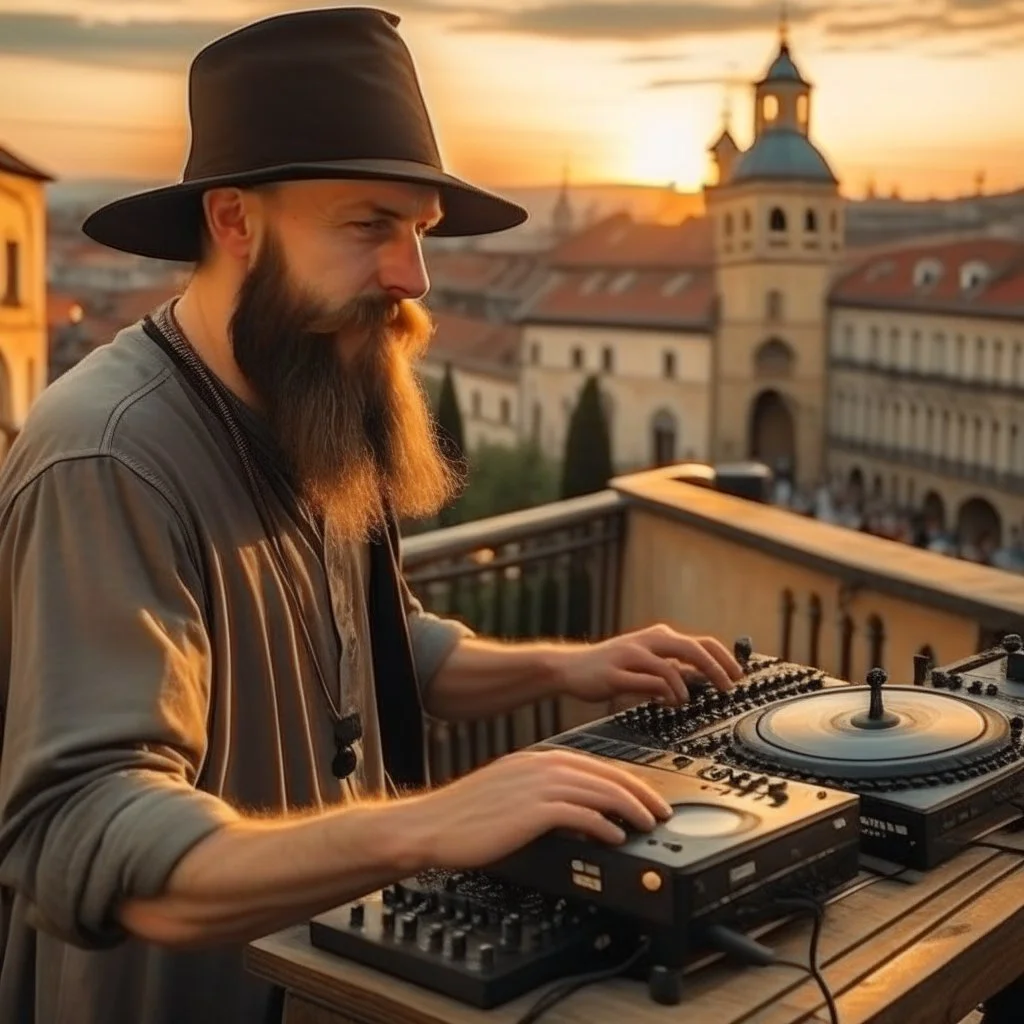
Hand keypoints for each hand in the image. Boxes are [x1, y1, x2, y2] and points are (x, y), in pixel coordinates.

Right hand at [406, 748, 673, 869]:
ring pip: (600, 792)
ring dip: (630, 808)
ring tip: (649, 824)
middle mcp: (543, 767)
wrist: (433, 824)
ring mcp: (538, 786)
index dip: (629, 781)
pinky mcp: (533, 810)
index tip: (647, 797)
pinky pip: (580, 814)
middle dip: (640, 793)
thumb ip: (544, 793)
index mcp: (539, 760)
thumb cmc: (467, 814)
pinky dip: (604, 824)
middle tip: (662, 812)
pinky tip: (616, 836)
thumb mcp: (511, 791)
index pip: (597, 765)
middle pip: (606, 775)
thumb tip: (579, 811)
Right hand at [557, 624, 743, 705]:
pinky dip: (663, 694)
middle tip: (728, 688)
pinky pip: (647, 682)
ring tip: (687, 702)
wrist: (569, 668)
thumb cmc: (610, 666)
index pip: (700, 641)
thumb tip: (703, 676)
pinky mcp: (616, 674)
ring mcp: (630, 656)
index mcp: (657, 637)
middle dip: (715, 669)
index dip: (723, 657)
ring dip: (685, 687)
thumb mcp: (645, 661)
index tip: (738, 675)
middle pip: (691, 648)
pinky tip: (667, 703)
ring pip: (670, 666)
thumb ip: (672, 666)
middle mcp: (646, 642)